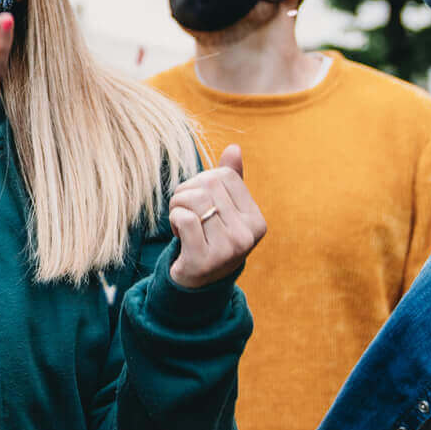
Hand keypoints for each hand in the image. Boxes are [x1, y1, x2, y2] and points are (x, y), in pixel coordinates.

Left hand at [166, 145, 265, 288]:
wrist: (195, 281)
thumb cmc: (209, 237)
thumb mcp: (223, 209)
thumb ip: (231, 180)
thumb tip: (234, 148)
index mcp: (256, 220)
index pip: (225, 176)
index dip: (203, 180)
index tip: (199, 201)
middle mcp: (247, 235)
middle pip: (207, 185)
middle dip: (186, 193)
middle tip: (184, 212)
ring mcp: (228, 250)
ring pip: (194, 200)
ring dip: (177, 207)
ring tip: (180, 222)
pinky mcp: (205, 260)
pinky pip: (185, 219)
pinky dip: (174, 220)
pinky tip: (178, 234)